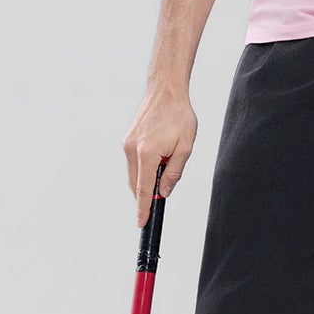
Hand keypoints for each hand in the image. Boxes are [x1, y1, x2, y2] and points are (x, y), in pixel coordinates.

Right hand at [123, 84, 198, 227]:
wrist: (166, 91)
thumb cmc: (179, 116)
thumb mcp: (185, 147)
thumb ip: (174, 172)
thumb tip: (164, 192)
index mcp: (146, 154)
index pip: (144, 189)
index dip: (143, 208)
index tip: (142, 223)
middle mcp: (132, 150)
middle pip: (136, 184)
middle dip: (146, 195)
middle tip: (161, 196)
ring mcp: (127, 144)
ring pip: (134, 174)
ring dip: (146, 179)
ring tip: (166, 163)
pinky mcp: (128, 139)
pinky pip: (134, 162)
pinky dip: (143, 168)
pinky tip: (157, 158)